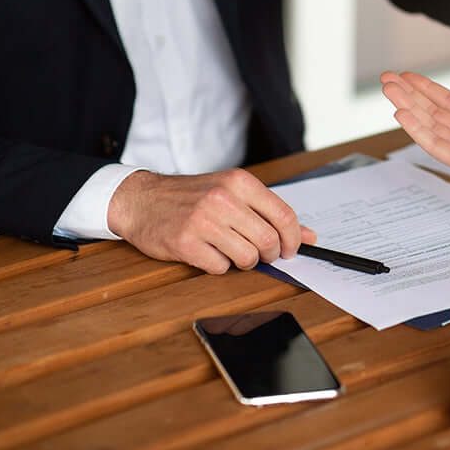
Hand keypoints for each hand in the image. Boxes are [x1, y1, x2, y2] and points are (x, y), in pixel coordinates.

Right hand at [106, 168, 316, 274]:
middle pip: (268, 240)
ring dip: (244, 261)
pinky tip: (208, 253)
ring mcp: (203, 221)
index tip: (291, 249)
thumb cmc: (191, 197)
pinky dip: (219, 266)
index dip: (293, 239)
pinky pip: (220, 267)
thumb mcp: (232, 193)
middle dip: (269, 254)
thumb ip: (270, 212)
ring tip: (230, 250)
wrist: (140, 200)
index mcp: (239, 182)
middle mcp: (223, 198)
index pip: (283, 215)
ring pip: (248, 257)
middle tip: (259, 253)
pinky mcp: (186, 243)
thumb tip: (310, 236)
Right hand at [381, 71, 449, 203]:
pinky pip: (436, 145)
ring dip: (407, 106)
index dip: (430, 90)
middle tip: (387, 79)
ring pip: (430, 126)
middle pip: (434, 113)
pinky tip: (400, 112)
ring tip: (387, 88)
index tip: (410, 76)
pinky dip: (417, 129)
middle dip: (410, 95)